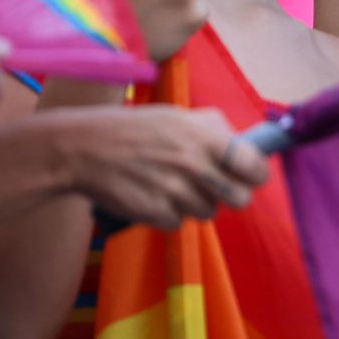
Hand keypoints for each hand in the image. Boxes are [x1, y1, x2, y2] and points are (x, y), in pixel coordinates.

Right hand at [55, 103, 269, 225]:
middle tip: (211, 185)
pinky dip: (168, 214)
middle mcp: (194, 165)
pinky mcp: (156, 213)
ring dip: (194, 203)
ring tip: (169, 183)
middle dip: (230, 195)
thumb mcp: (175, 116)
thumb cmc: (132, 130)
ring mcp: (175, 191)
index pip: (255, 167)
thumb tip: (244, 144)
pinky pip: (178, 223)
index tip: (249, 175)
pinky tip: (151, 195)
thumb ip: (212, 129)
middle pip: (240, 199)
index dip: (255, 174)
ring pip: (208, 212)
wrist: (82, 149)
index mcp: (204, 137)